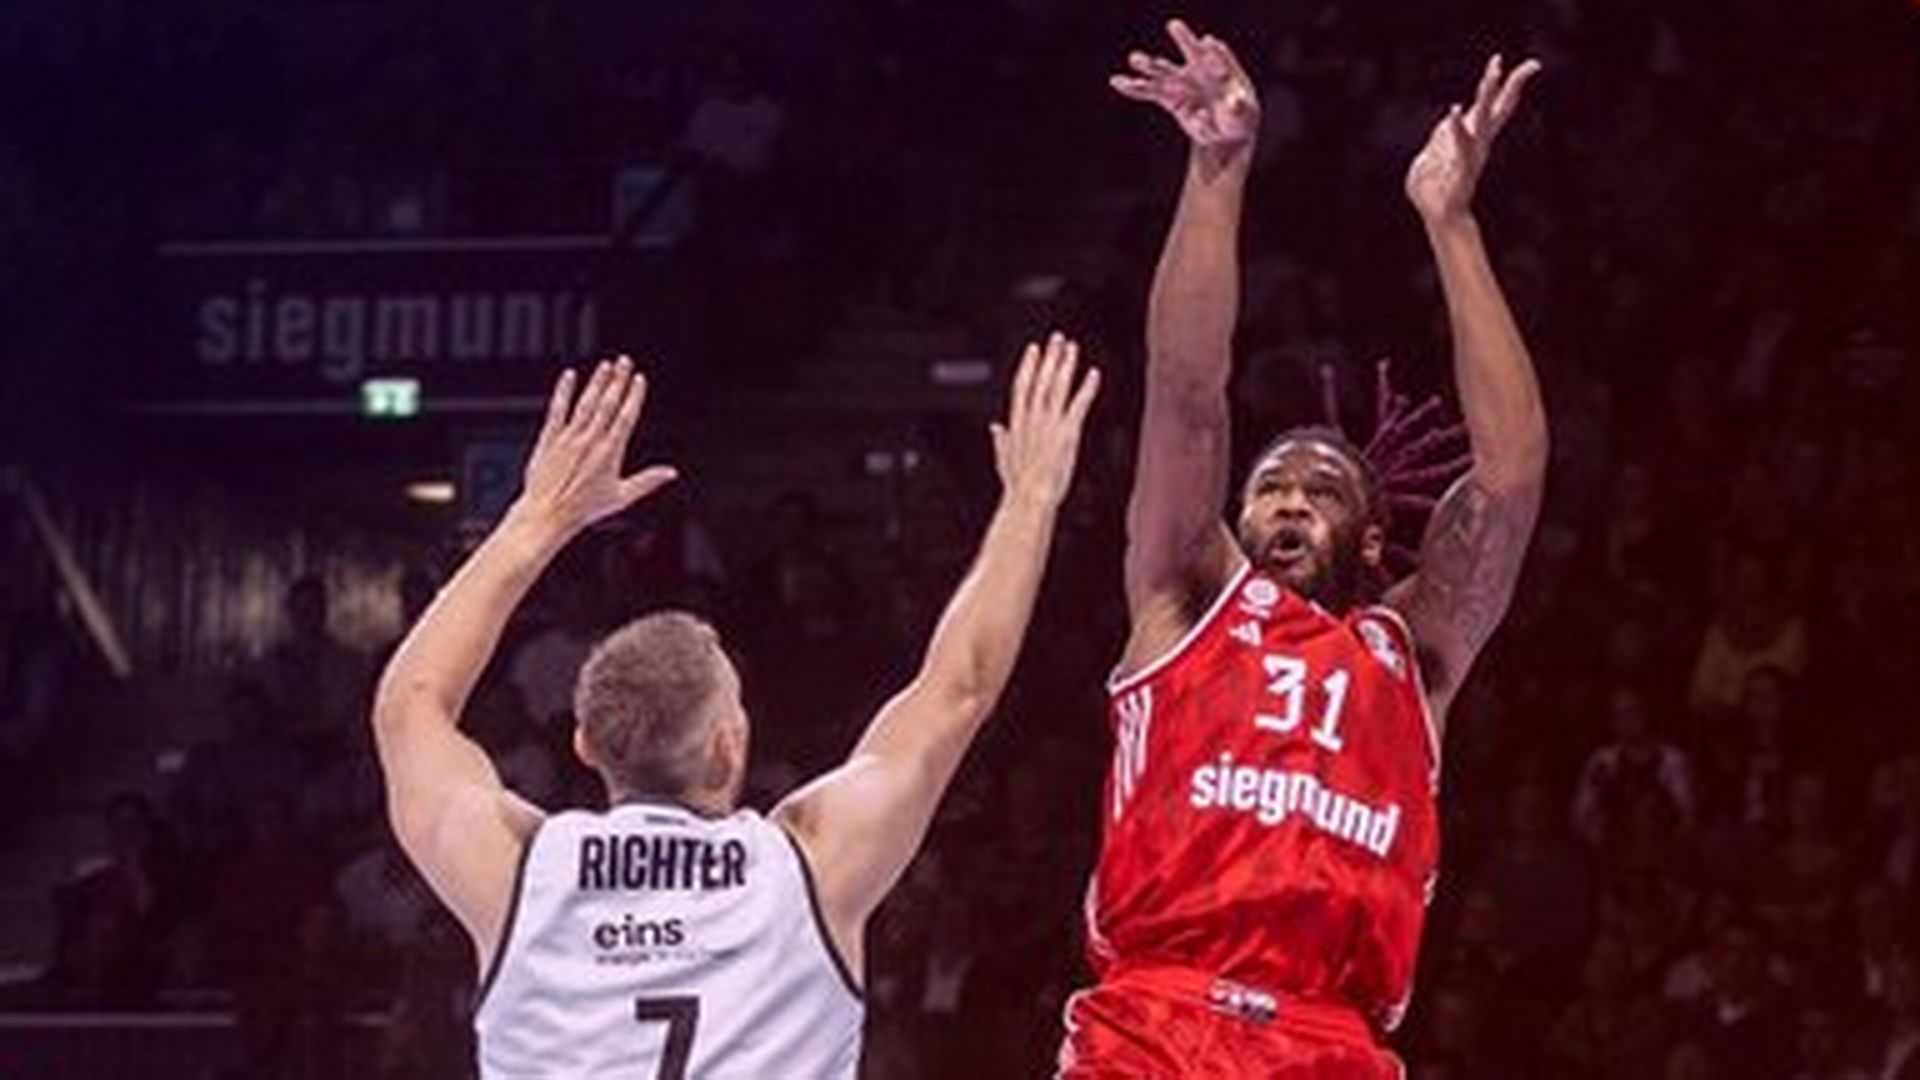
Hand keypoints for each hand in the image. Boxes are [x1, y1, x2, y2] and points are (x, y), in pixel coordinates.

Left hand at [515, 356, 676, 538]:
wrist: (547, 514)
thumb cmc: (584, 509)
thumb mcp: (621, 497)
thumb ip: (647, 481)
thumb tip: (672, 472)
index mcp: (610, 452)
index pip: (626, 416)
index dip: (634, 395)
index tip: (640, 378)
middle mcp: (590, 440)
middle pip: (608, 403)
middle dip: (618, 380)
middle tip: (625, 360)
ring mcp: (568, 437)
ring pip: (586, 403)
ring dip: (597, 382)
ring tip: (606, 365)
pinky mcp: (549, 438)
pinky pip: (558, 409)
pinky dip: (564, 391)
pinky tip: (570, 376)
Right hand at [991, 333, 1100, 509]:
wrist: (1029, 498)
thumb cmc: (1018, 485)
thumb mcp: (1004, 459)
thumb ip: (1000, 439)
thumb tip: (995, 426)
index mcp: (1017, 422)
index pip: (1022, 386)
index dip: (1029, 365)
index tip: (1034, 349)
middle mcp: (1032, 418)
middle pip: (1041, 380)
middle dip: (1049, 357)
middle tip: (1058, 338)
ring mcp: (1049, 424)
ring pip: (1058, 387)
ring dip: (1066, 365)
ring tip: (1073, 348)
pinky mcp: (1067, 432)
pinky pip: (1079, 404)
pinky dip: (1087, 388)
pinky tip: (1094, 373)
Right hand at [1111, 19, 1259, 153]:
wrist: (1225, 134)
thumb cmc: (1239, 119)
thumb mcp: (1244, 116)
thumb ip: (1239, 108)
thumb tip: (1234, 101)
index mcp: (1221, 67)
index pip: (1217, 54)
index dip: (1213, 51)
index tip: (1208, 42)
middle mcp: (1200, 70)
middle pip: (1191, 51)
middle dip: (1184, 39)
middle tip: (1175, 25)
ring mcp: (1183, 83)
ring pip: (1165, 70)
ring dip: (1151, 65)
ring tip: (1135, 59)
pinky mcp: (1170, 98)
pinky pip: (1149, 91)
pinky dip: (1133, 87)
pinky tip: (1117, 81)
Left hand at [1405, 55, 1540, 224]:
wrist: (1438, 217)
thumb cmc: (1432, 189)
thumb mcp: (1428, 158)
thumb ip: (1437, 138)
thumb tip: (1449, 121)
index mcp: (1472, 137)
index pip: (1488, 107)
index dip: (1499, 84)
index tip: (1501, 59)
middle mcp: (1479, 142)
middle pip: (1498, 108)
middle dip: (1511, 84)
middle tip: (1531, 64)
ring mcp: (1474, 153)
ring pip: (1485, 119)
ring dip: (1488, 94)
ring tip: (1494, 73)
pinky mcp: (1464, 167)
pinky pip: (1461, 144)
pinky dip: (1456, 127)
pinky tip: (1453, 110)